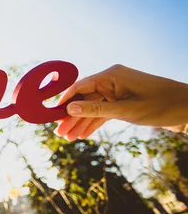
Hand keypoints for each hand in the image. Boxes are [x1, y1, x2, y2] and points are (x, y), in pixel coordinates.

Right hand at [56, 64, 187, 139]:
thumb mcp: (126, 110)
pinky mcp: (123, 102)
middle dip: (71, 116)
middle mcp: (112, 81)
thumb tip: (69, 109)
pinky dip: (94, 123)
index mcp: (111, 75)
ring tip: (68, 138)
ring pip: (93, 108)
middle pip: (84, 99)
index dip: (64, 101)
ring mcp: (117, 91)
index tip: (51, 114)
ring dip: (81, 122)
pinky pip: (103, 112)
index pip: (80, 87)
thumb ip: (95, 110)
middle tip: (58, 132)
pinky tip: (83, 134)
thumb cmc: (161, 105)